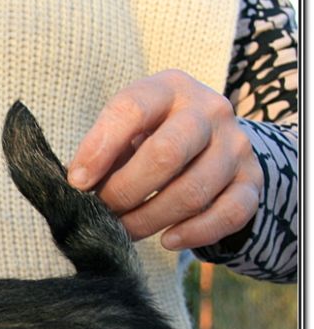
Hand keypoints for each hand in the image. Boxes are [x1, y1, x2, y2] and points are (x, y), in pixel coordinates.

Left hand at [67, 70, 261, 250]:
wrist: (210, 142)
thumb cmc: (149, 137)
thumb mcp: (124, 131)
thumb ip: (100, 151)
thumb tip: (77, 185)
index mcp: (168, 89)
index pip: (131, 109)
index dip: (99, 149)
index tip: (77, 183)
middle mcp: (208, 110)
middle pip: (166, 153)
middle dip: (125, 191)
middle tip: (103, 211)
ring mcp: (235, 145)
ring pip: (193, 191)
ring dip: (150, 219)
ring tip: (125, 229)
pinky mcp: (251, 180)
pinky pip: (228, 214)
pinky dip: (194, 233)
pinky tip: (167, 240)